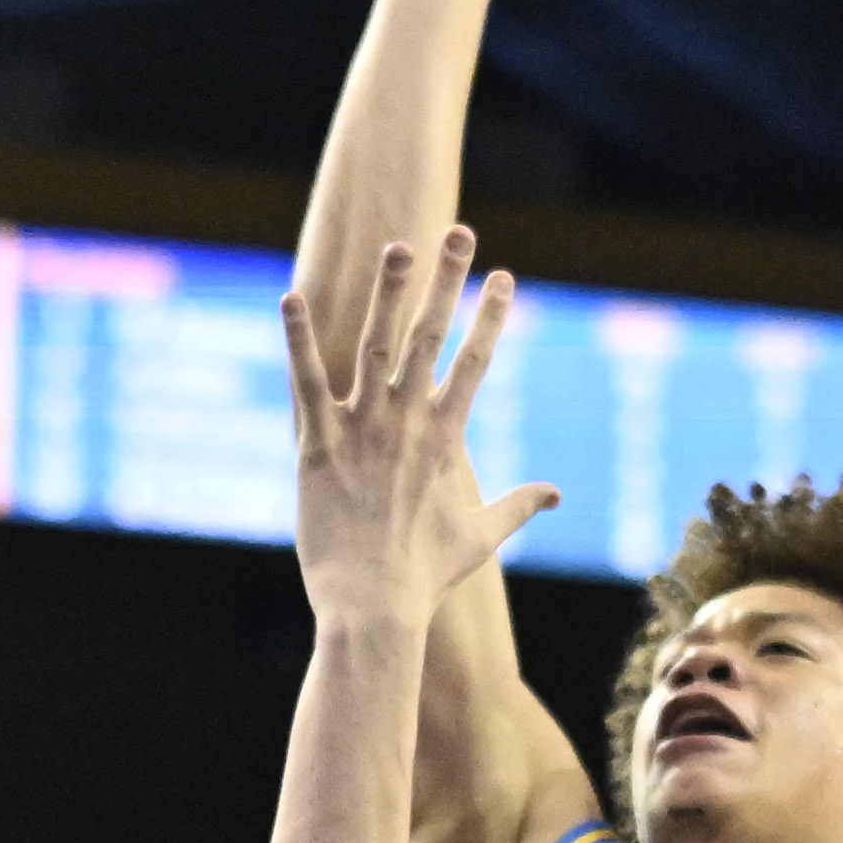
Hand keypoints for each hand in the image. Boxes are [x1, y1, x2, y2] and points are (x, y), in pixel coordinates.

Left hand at [280, 227, 555, 619]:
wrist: (374, 610)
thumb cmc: (425, 577)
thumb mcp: (479, 538)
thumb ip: (518, 506)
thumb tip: (554, 494)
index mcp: (445, 439)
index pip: (475, 363)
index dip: (490, 317)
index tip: (504, 276)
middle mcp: (407, 424)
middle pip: (431, 338)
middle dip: (448, 282)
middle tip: (460, 233)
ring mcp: (362, 432)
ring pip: (374, 347)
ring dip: (387, 293)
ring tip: (397, 246)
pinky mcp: (316, 447)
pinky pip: (307, 383)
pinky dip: (297, 340)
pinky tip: (288, 297)